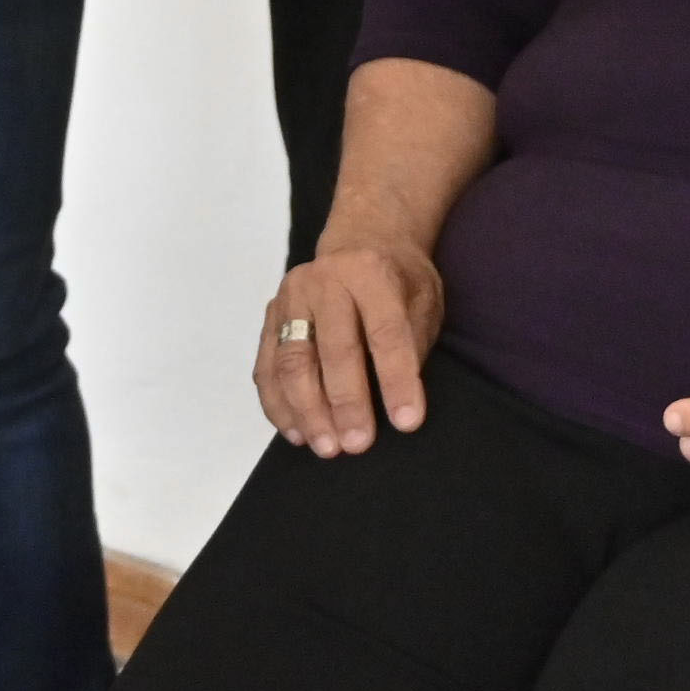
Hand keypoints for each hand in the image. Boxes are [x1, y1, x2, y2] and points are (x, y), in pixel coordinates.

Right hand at [259, 237, 445, 452]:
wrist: (362, 243)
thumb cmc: (399, 282)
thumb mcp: (422, 301)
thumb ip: (412, 344)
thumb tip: (398, 404)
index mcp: (371, 272)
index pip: (385, 332)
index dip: (397, 379)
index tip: (407, 422)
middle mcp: (325, 281)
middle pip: (333, 347)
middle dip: (346, 402)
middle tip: (358, 444)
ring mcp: (291, 298)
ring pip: (292, 360)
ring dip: (307, 410)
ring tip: (326, 447)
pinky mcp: (270, 317)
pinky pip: (266, 367)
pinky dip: (279, 405)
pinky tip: (297, 433)